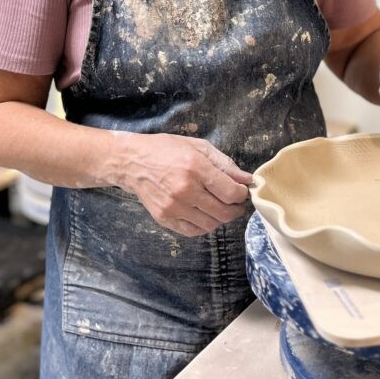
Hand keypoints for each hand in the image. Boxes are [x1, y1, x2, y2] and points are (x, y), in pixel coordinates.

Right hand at [114, 132, 252, 236]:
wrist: (132, 162)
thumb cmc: (167, 150)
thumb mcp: (198, 147)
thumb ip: (225, 164)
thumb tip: (247, 179)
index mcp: (196, 168)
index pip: (230, 193)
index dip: (242, 195)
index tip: (242, 191)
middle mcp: (185, 190)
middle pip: (224, 212)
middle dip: (236, 209)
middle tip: (236, 203)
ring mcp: (174, 207)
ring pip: (211, 225)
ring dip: (221, 218)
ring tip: (220, 207)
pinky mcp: (165, 218)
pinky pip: (194, 231)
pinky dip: (205, 225)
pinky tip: (205, 213)